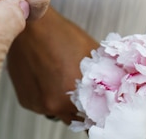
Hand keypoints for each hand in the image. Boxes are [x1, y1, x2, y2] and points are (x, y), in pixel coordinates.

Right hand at [7, 7, 98, 124]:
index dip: (98, 113)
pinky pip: (42, 105)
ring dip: (63, 101)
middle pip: (76, 118)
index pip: (94, 120)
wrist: (32, 26)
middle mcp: (55, 105)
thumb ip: (106, 75)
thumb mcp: (92, 53)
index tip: (99, 107)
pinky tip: (48, 78)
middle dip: (81, 107)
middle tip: (80, 89)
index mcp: (76, 96)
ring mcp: (39, 104)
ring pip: (58, 112)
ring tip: (62, 78)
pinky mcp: (26, 101)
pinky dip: (47, 96)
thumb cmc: (60, 34)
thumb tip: (119, 86)